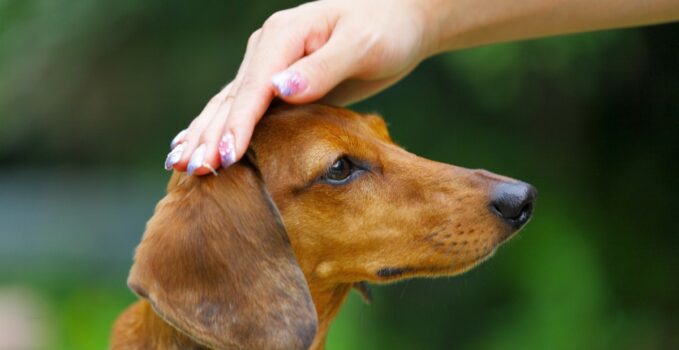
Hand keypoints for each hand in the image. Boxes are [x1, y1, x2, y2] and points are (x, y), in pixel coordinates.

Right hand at [164, 0, 434, 174]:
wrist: (397, 20)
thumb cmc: (385, 31)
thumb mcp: (361, 46)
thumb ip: (322, 68)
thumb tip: (280, 89)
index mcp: (283, 36)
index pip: (253, 88)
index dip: (237, 125)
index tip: (223, 159)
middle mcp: (268, 48)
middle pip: (232, 98)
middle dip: (210, 135)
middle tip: (190, 171)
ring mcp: (268, 64)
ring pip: (229, 104)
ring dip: (205, 133)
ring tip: (178, 164)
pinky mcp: (277, 81)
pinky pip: (242, 106)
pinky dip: (219, 127)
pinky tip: (198, 143)